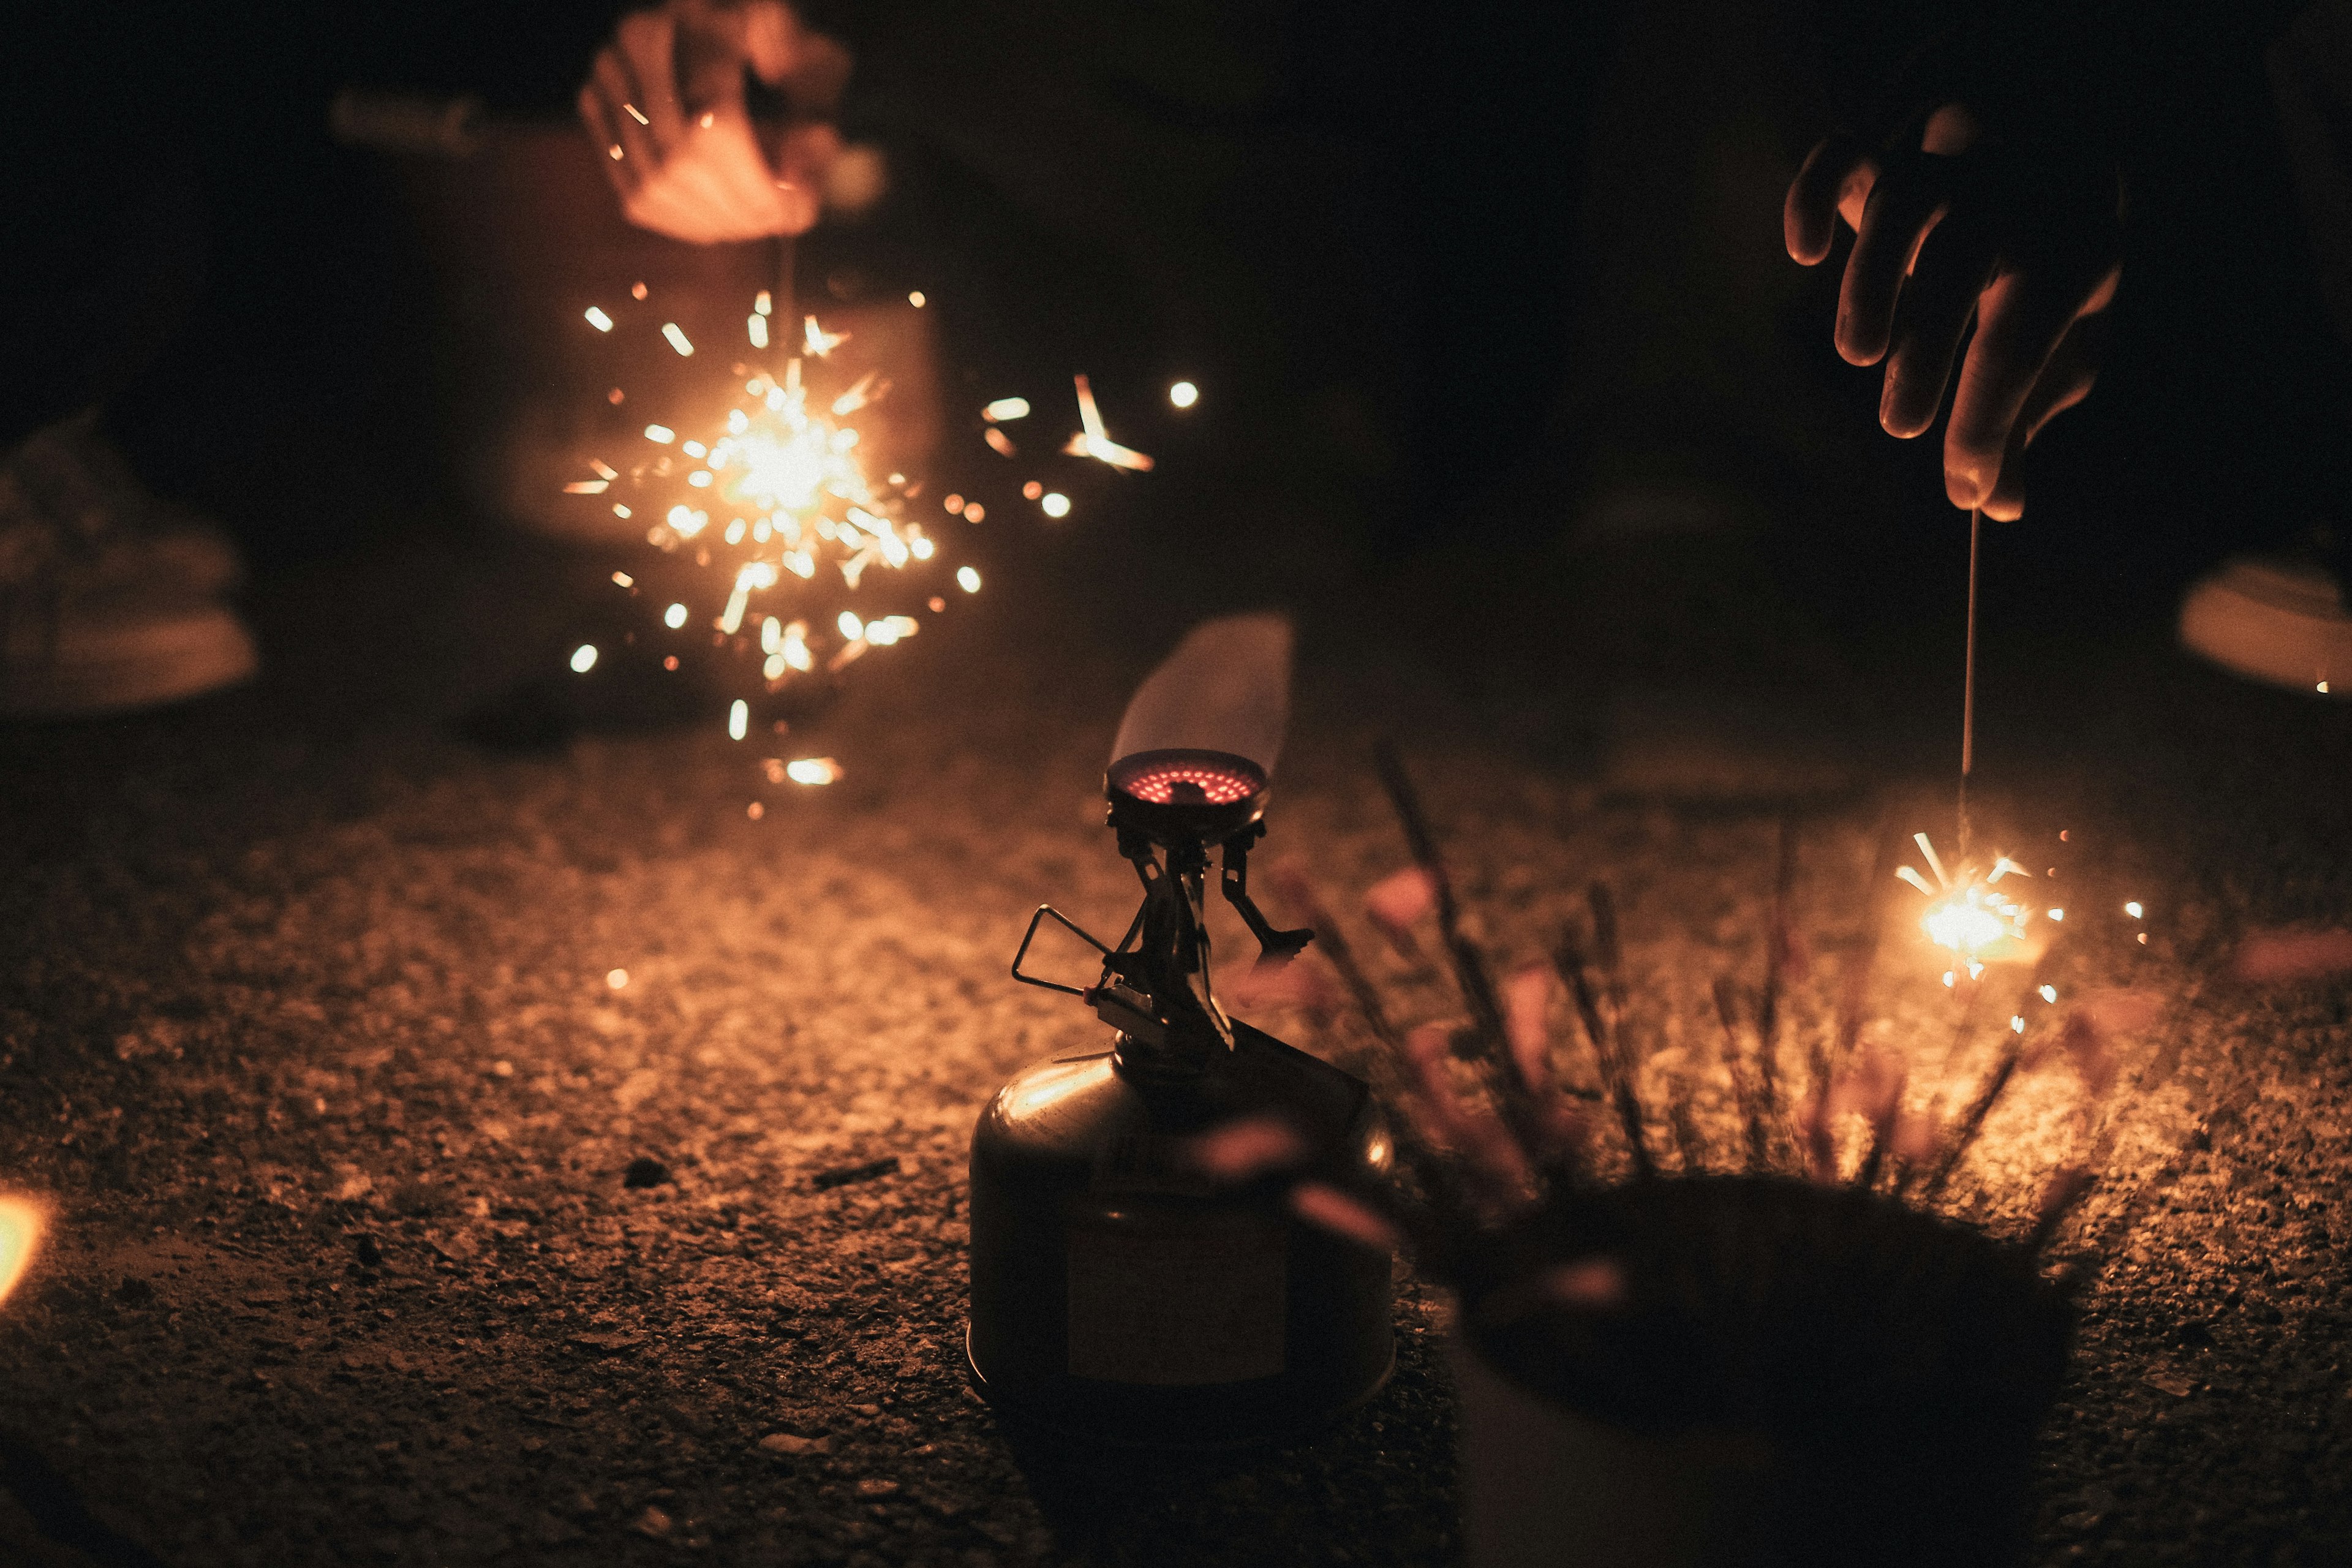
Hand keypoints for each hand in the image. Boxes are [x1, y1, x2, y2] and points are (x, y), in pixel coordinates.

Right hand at [579, 0, 849, 244]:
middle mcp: (637, 41)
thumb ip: (817, 114)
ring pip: (653, 183)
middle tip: (778, 222)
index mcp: (697, 19)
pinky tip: (719, 221)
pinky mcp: (595, 109)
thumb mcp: (818, 64)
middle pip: (681, 160)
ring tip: (754, 222)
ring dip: (712, 221)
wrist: (720, 29)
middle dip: (736, 208)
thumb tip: (793, 180)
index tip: (796, 208)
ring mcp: (607, 77)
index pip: (715, 124)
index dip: (757, 184)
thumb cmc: (782, 49)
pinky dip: (682, 222)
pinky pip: (634, 194)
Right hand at [1785, 107, 2120, 519]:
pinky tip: (1806, 251)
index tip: (1962, 486)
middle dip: (1926, 350)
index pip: (2022, 336)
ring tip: (1860, 354)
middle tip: (1901, 427)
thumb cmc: (2055, 271)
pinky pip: (1841, 153)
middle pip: (1962, 258)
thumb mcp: (2064, 344)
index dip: (1989, 417)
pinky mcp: (1888, 148)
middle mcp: (2013, 195)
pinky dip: (1810, 196)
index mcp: (2073, 249)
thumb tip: (1998, 507)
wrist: (2059, 145)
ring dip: (1871, 282)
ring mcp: (1947, 162)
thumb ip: (2026, 419)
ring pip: (1900, 200)